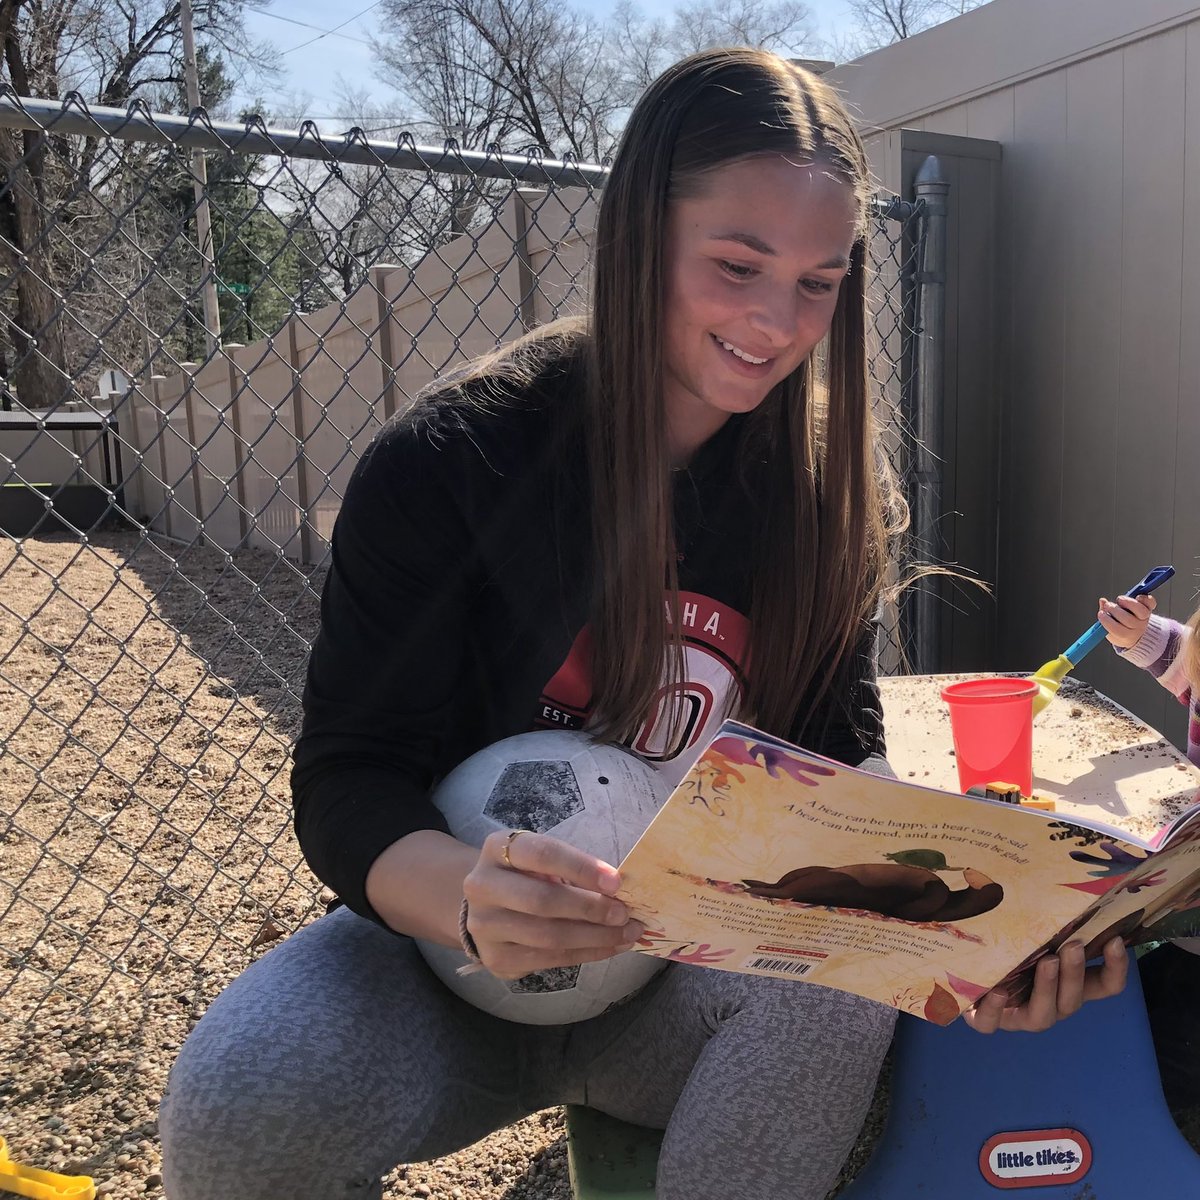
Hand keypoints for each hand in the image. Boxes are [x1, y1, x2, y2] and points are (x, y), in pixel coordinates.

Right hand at [461, 829, 643, 978]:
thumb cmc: (527, 876)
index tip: (615, 882)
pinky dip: (587, 953)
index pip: (542, 854)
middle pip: (543, 900)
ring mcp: (484, 925)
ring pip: (549, 935)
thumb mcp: (540, 861)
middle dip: (591, 908)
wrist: (487, 907)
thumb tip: (618, 890)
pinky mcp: (496, 958)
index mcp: (497, 848)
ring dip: (596, 936)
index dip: (581, 867)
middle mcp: (482, 885)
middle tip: (624, 913)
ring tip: (628, 933)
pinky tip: (610, 947)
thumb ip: (571, 869)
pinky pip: (549, 959)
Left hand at [963, 936, 1126, 1033]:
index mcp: (1065, 984)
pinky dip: (996, 1010)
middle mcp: (1049, 1004)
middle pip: (1074, 999)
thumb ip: (1048, 920)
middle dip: (1076, 973)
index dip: (1116, 968)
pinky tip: (998, 992)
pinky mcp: (986, 1020)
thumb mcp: (1030, 932)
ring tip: (1046, 962)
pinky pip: (992, 1023)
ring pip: (1043, 1015)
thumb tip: (1059, 881)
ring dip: (1048, 988)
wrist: (960, 975)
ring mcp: (1018, 1015)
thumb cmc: (1005, 946)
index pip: (1104, 985)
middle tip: (1073, 946)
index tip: (1115, 940)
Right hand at [1097, 593, 1155, 648]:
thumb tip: (1102, 601)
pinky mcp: (1150, 609)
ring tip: (1120, 600)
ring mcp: (1145, 618)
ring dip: (1129, 603)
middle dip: (1115, 610)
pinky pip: (1151, 603)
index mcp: (1127, 636)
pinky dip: (1145, 598)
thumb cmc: (1121, 631)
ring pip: (1141, 611)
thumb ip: (1104, 617)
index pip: (1118, 630)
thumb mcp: (1109, 631)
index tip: (1101, 614)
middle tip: (1108, 606)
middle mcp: (1138, 628)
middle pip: (1129, 620)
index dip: (1108, 621)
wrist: (1140, 634)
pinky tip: (1137, 596)